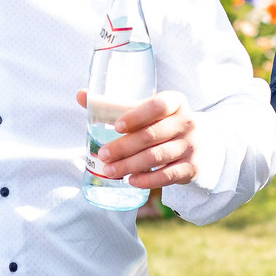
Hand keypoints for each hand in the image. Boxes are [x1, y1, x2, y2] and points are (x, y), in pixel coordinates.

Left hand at [80, 89, 197, 188]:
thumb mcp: (144, 111)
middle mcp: (187, 122)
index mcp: (175, 102)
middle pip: (151, 135)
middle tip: (103, 155)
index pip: (157, 106)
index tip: (116, 127)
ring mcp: (191, 145)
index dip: (137, 116)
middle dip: (124, 147)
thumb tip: (80, 95)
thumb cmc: (161, 123)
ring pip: (157, 156)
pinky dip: (148, 180)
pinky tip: (132, 180)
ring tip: (110, 171)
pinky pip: (168, 175)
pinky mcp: (191, 167)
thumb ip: (113, 105)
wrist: (194, 143)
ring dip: (130, 165)